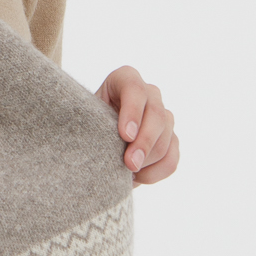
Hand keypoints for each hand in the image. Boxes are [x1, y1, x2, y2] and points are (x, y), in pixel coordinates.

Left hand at [96, 66, 178, 185]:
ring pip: (166, 139)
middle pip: (157, 115)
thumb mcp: (84, 118)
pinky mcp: (170, 140)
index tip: (124, 136)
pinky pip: (171, 159)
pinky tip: (137, 177)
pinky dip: (155, 173)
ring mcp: (163, 116)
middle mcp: (149, 94)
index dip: (132, 112)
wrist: (91, 141)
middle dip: (144, 142)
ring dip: (147, 161)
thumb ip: (92, 123)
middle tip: (129, 164)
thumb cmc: (83, 125)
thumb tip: (109, 143)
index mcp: (125, 79)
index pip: (134, 89)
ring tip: (125, 172)